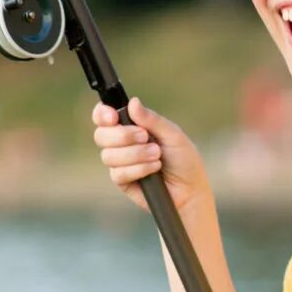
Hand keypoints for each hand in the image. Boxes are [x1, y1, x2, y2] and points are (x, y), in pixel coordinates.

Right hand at [93, 98, 207, 214]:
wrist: (190, 189)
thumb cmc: (183, 159)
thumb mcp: (172, 134)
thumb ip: (152, 120)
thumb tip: (133, 102)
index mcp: (131, 125)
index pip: (104, 116)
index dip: (102, 114)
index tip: (113, 117)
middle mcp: (121, 143)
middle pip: (101, 135)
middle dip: (123, 135)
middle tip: (145, 137)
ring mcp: (120, 163)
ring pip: (108, 155)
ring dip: (135, 154)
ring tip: (157, 155)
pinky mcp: (122, 181)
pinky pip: (118, 173)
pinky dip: (138, 169)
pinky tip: (154, 169)